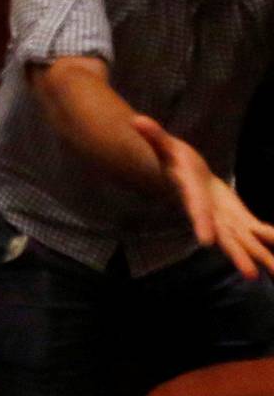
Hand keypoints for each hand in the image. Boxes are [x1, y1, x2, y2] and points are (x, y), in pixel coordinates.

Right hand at [134, 116, 273, 277]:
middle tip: (251, 275)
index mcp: (193, 198)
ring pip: (246, 244)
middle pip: (224, 239)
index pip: (196, 211)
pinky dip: (271, 239)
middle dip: (237, 256)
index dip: (201, 224)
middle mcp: (210, 216)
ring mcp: (226, 221)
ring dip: (262, 258)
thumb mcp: (166, 145)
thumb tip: (136, 120)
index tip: (207, 242)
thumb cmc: (175, 159)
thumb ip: (154, 136)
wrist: (185, 177)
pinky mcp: (240, 219)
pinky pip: (258, 232)